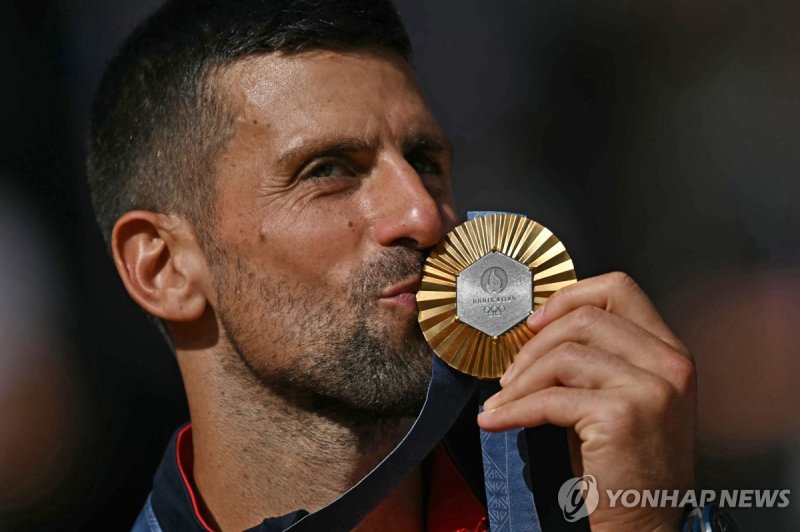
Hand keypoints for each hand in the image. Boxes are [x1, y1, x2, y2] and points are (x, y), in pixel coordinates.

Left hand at [477, 272, 695, 530]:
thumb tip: (538, 328)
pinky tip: (496, 420)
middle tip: (510, 373)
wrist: (645, 522)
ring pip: (563, 354)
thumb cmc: (625, 464)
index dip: (569, 297)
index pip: (619, 289)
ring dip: (519, 380)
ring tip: (501, 402)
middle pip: (585, 318)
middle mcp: (670, 364)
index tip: (535, 322)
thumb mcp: (621, 396)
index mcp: (670, 352)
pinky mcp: (622, 415)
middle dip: (534, 344)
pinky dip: (513, 409)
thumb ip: (596, 356)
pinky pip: (550, 398)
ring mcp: (651, 388)